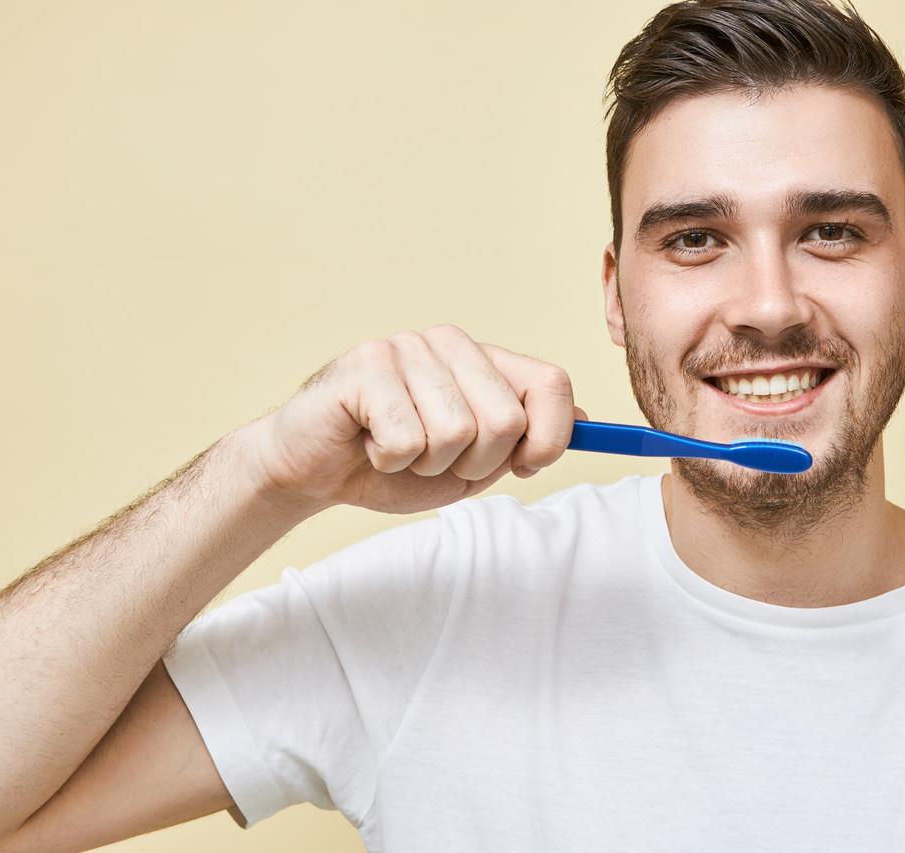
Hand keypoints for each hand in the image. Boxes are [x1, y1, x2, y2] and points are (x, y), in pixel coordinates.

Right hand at [239, 325, 587, 514]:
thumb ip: (528, 438)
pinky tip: (370, 444)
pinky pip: (408, 438)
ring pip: (457, 433)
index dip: (550, 437)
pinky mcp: (365, 365)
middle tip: (436, 461)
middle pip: (506, 420)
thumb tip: (589, 421)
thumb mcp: (476, 461)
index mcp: (484, 360)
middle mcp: (450, 342)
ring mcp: (407, 347)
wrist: (315, 470)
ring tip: (399, 452)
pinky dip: (390, 461)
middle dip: (476, 464)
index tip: (525, 465)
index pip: (552, 384)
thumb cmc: (396, 464)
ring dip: (428, 465)